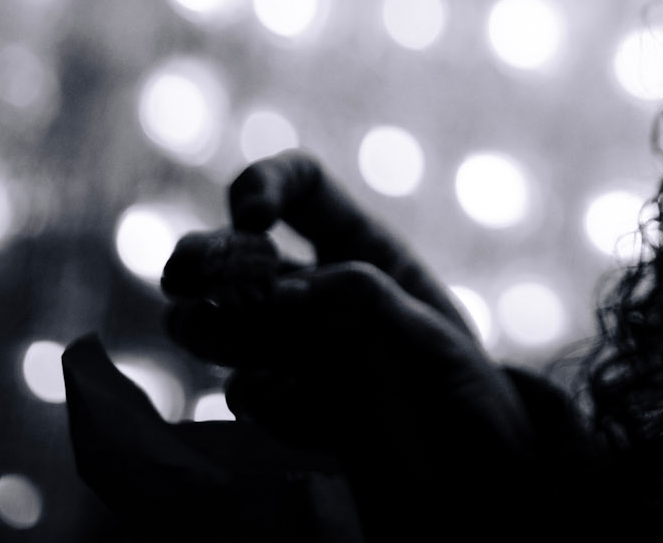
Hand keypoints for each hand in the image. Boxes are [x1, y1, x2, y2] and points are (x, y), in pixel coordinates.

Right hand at [161, 151, 550, 536]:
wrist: (479, 477)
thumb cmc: (471, 396)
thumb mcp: (436, 343)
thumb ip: (372, 310)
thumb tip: (293, 290)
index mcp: (366, 252)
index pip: (302, 188)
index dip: (266, 184)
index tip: (252, 217)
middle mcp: (322, 294)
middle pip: (240, 256)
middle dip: (204, 257)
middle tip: (183, 276)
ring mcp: (299, 349)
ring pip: (226, 323)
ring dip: (207, 324)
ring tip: (196, 327)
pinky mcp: (291, 406)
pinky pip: (252, 392)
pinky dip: (262, 396)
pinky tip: (298, 407)